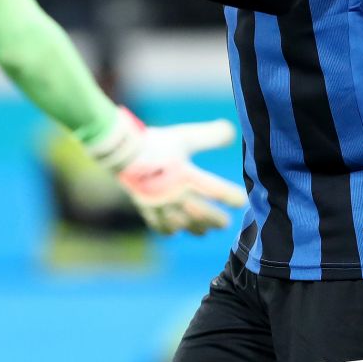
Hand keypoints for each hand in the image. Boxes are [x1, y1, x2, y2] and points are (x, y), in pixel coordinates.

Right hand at [85, 108, 246, 234]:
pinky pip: (161, 226)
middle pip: (204, 215)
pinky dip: (170, 230)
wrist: (121, 153)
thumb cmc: (156, 143)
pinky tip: (176, 229)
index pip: (219, 192)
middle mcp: (177, 195)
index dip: (233, 199)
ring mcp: (161, 206)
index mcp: (188, 176)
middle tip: (226, 223)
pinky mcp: (147, 209)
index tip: (241, 201)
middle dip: (217, 220)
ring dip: (197, 229)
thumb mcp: (185, 136)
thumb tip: (233, 131)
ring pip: (184, 225)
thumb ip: (211, 135)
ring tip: (205, 230)